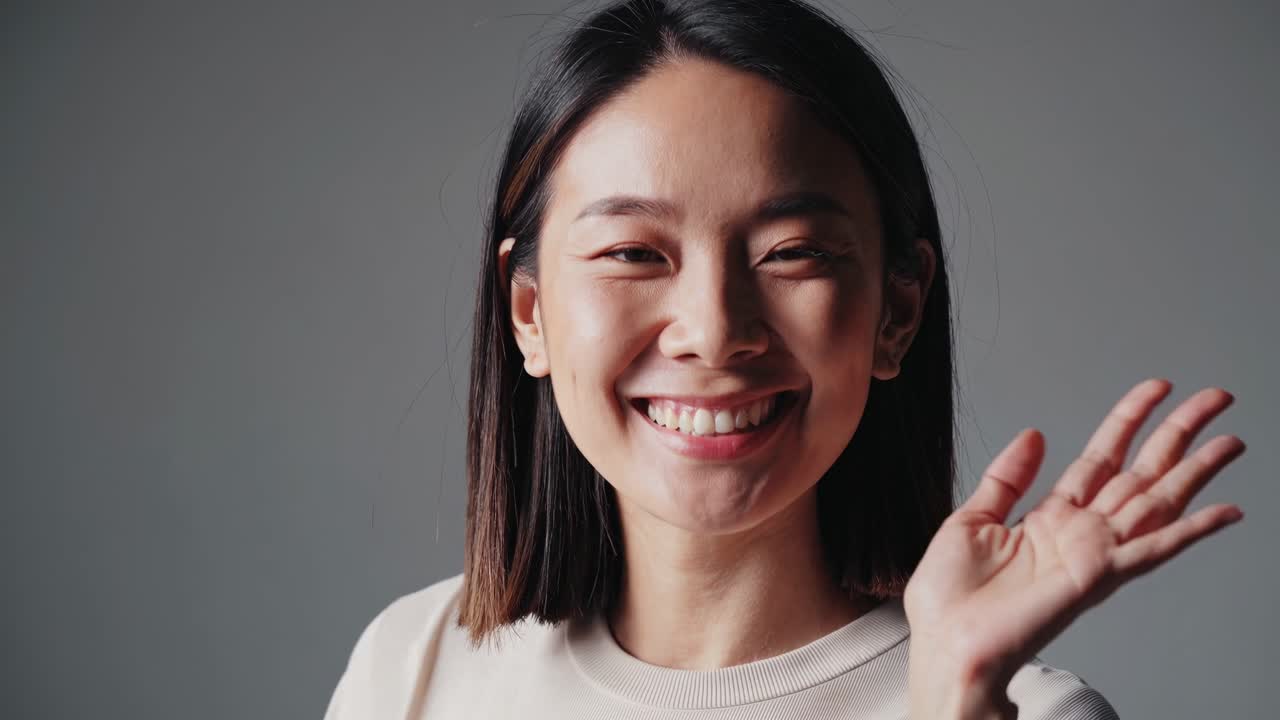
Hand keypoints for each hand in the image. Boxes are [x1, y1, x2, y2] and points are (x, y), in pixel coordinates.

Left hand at [903, 379, 1245, 713]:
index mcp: (1049, 518)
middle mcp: (1080, 533)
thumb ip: (1007, 477)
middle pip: (1141, 471)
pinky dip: (1192, 531)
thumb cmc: (950, 599)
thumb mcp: (971, 519)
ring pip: (1158, 501)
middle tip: (1214, 398)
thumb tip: (1034, 434)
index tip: (1155, 389)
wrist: (946, 644)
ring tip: (1230, 439)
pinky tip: (1225, 511)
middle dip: (1178, 432)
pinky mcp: (1097, 576)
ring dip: (1197, 471)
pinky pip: (1154, 549)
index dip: (1129, 420)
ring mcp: (1093, 554)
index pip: (1100, 457)